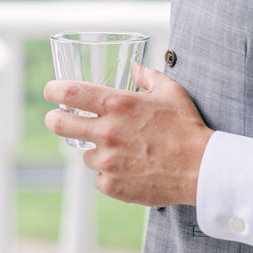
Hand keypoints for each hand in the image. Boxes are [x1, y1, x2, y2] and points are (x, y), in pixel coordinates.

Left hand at [43, 65, 212, 207]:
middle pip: (58, 124)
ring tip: (119, 149)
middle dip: (54, 119)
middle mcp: (107, 132)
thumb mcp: (169, 91)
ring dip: (95, 150)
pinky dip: (109, 173)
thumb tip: (135, 67)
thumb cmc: (186, 127)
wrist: (201, 168)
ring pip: (84, 154)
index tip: (51, 91)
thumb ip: (147, 76)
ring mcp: (108, 161)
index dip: (53, 90)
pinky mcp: (113, 185)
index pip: (69, 93)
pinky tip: (128, 168)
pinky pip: (99, 178)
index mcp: (117, 105)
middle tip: (58, 119)